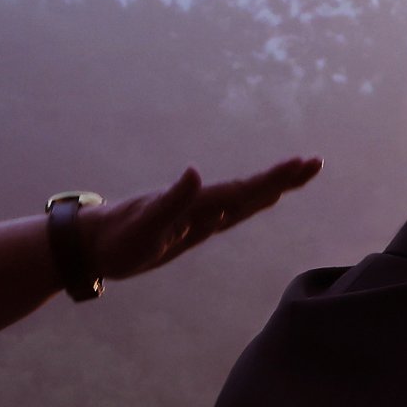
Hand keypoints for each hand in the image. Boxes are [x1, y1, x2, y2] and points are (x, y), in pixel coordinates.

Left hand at [77, 156, 322, 284]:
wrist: (92, 244)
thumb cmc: (117, 239)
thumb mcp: (144, 225)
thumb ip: (171, 201)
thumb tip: (195, 171)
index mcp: (197, 203)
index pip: (244, 189)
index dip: (274, 178)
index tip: (303, 164)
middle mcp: (201, 205)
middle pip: (250, 189)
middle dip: (282, 178)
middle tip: (315, 163)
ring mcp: (197, 215)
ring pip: (243, 199)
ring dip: (271, 187)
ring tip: (298, 175)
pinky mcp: (192, 226)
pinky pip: (230, 213)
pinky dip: (250, 204)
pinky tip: (260, 200)